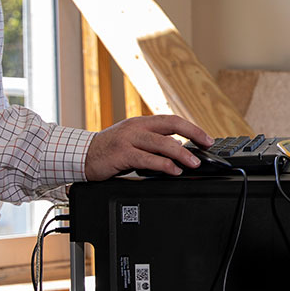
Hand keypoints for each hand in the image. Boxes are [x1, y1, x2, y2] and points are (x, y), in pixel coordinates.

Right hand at [84, 115, 212, 178]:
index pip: (172, 120)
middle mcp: (136, 127)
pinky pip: (146, 158)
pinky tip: (173, 170)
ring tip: (194, 162)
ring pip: (161, 142)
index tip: (207, 139)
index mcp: (141, 123)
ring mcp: (128, 139)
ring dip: (181, 152)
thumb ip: (154, 143)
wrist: (82, 156)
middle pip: (171, 124)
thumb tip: (178, 146)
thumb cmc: (109, 150)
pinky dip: (163, 164)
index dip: (192, 128)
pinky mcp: (121, 153)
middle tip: (207, 145)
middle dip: (193, 133)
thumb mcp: (134, 142)